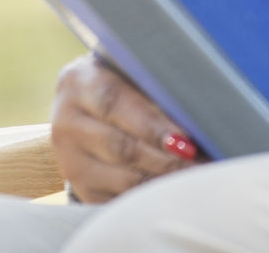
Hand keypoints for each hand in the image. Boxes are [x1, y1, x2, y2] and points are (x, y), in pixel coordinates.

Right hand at [50, 55, 197, 202]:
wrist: (83, 105)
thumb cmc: (122, 81)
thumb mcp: (130, 70)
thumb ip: (156, 84)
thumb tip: (201, 109)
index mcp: (79, 81)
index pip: (115, 104)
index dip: (153, 126)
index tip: (187, 142)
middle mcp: (67, 121)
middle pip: (120, 147)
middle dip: (166, 159)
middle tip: (202, 165)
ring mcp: (69, 158)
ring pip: (122, 178)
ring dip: (163, 181)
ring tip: (197, 178)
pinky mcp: (80, 185)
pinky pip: (119, 197)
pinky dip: (151, 196)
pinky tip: (175, 190)